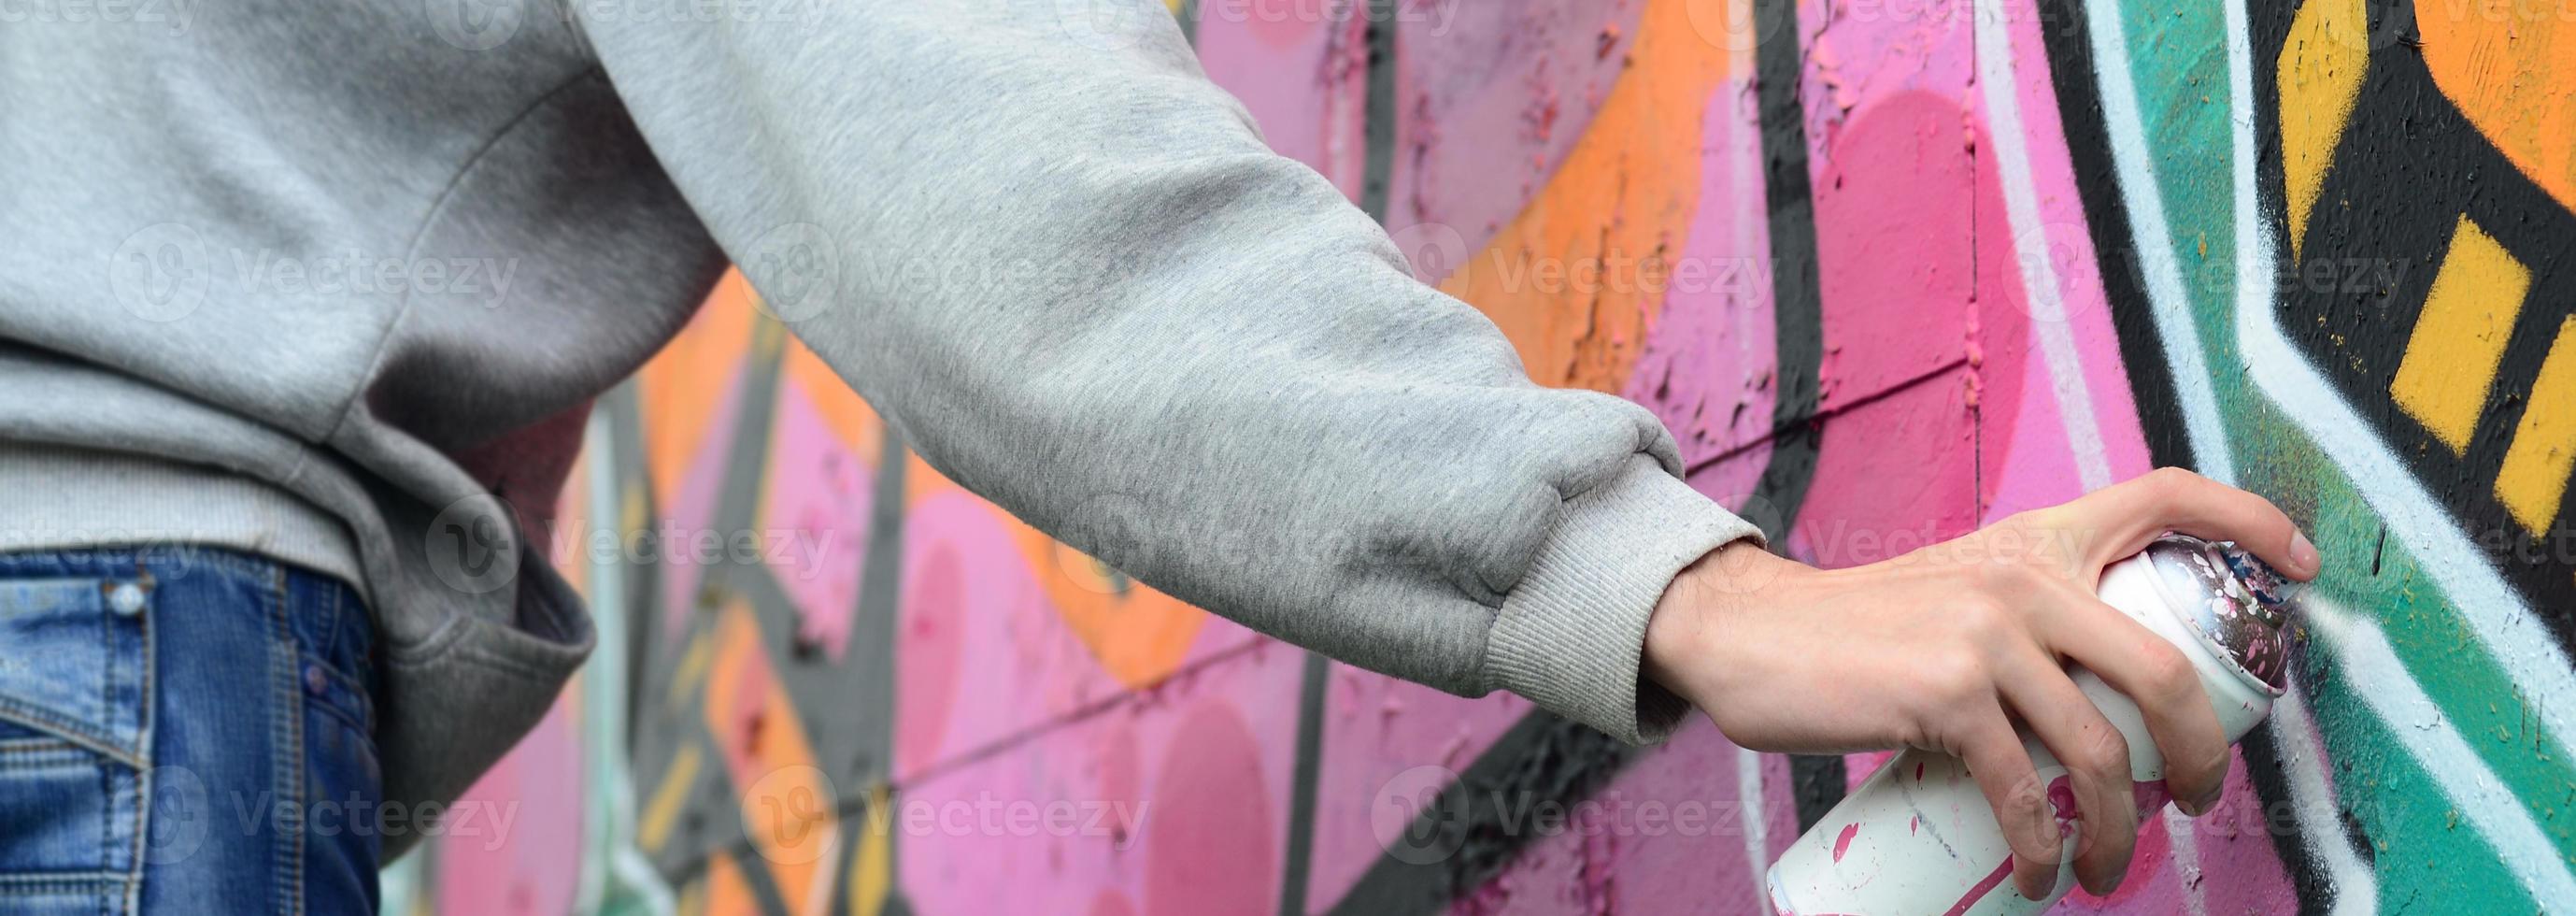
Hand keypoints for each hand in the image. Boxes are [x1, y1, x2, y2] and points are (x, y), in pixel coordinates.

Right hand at [1643, 468, 2319, 899]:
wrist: (1754, 635)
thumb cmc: (1860, 633)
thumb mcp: (1959, 594)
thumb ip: (2028, 620)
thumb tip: (2105, 708)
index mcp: (2037, 541)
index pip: (2163, 494)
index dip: (2249, 521)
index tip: (2300, 568)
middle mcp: (2022, 576)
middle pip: (2163, 668)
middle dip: (2203, 756)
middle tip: (2198, 801)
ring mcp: (1985, 635)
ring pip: (2099, 751)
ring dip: (2119, 832)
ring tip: (2109, 869)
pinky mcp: (1944, 695)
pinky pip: (2022, 791)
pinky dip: (2043, 849)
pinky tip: (2042, 875)